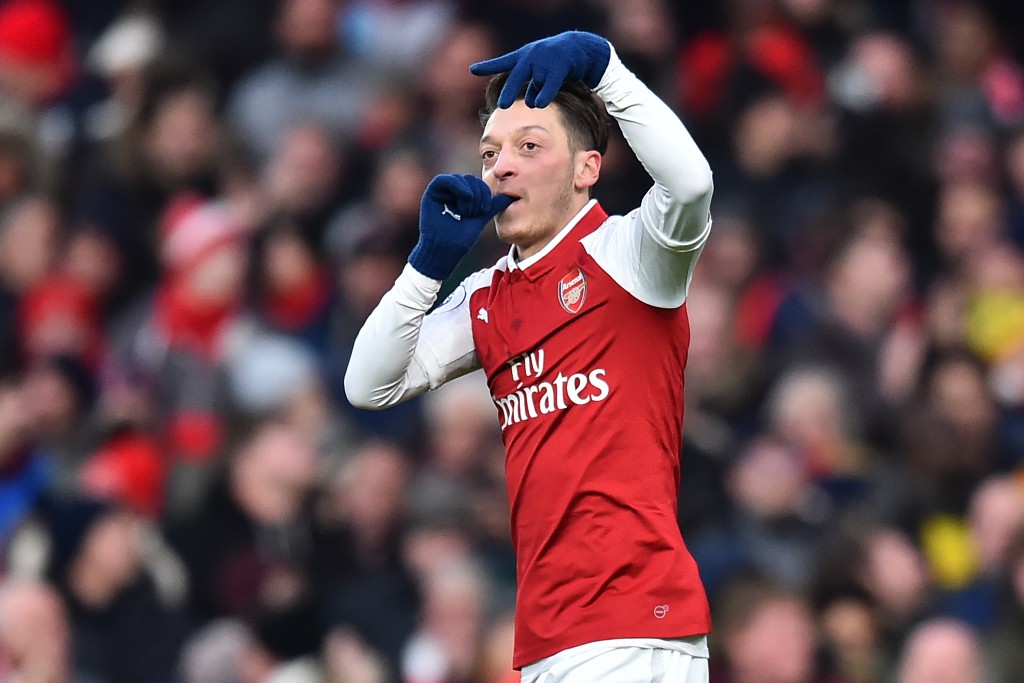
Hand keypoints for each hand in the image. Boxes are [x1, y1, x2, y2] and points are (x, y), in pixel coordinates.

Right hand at [409, 174, 513, 279]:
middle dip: (478, 195)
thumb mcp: (481, 218)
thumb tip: (510, 197)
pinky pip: (445, 180)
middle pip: (470, 179)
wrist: (447, 249)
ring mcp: (441, 191)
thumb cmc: (461, 237)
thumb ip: (492, 206)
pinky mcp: (432, 193)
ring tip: (468, 212)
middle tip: (476, 213)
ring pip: (460, 178)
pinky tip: (463, 201)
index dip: (485, 192)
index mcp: (462, 195)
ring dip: (469, 195)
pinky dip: (458, 187)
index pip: (478, 183)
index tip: (485, 209)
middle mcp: (451, 191)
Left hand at [470, 30, 610, 108]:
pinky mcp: (558, 66)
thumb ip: (531, 85)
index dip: (487, 66)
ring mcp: (544, 60)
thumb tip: (529, 104)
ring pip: (536, 84)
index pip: (502, 62)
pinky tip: (541, 103)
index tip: (472, 69)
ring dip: (537, 96)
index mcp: (523, 56)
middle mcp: (531, 57)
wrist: (578, 48)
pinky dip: (544, 95)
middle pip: (517, 76)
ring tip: (538, 102)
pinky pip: (548, 85)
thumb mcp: (539, 70)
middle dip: (510, 91)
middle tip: (502, 105)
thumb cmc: (555, 62)